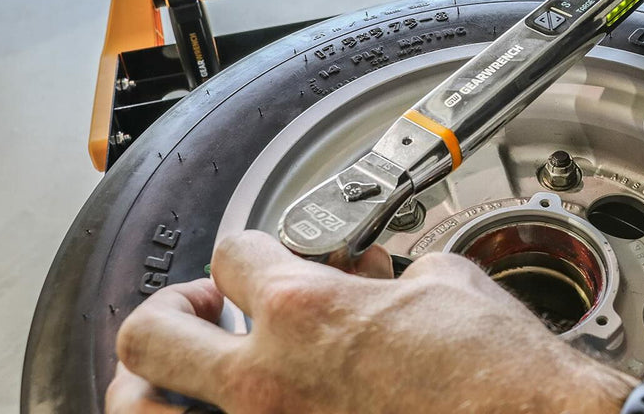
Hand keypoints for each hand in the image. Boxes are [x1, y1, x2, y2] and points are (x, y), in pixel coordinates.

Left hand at [108, 230, 634, 413]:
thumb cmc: (500, 375)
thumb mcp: (446, 283)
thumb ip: (386, 275)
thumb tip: (373, 280)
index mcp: (305, 311)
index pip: (234, 253)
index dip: (256, 247)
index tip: (271, 257)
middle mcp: (266, 380)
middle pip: (152, 332)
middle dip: (174, 308)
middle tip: (207, 307)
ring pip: (143, 412)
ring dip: (154, 386)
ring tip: (185, 374)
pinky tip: (246, 408)